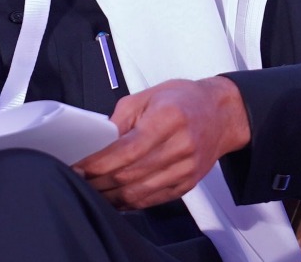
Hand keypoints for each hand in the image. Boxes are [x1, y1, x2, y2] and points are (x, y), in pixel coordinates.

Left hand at [72, 76, 250, 209]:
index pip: (127, 150)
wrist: (221, 114)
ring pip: (141, 192)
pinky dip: (130, 203)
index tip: (79, 167)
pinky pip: (154, 200)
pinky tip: (115, 199)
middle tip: (79, 180)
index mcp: (167, 119)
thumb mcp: (146, 96)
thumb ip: (120, 119)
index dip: (99, 163)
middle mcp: (180, 146)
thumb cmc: (184, 100)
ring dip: (111, 197)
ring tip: (92, 191)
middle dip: (99, 182)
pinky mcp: (188, 184)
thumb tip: (98, 143)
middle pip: (131, 175)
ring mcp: (186, 169)